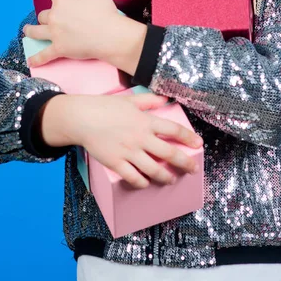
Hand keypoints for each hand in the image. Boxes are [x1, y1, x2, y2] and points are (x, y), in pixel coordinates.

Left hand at [23, 0, 145, 70]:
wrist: (110, 36)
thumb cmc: (106, 13)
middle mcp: (55, 15)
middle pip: (43, 14)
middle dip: (46, 15)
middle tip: (50, 17)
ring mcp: (55, 33)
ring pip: (36, 31)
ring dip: (31, 30)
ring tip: (27, 30)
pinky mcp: (59, 48)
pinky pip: (44, 55)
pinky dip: (37, 59)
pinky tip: (31, 61)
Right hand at [42, 92, 202, 188]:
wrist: (82, 118)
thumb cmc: (105, 107)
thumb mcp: (129, 99)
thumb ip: (149, 100)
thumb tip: (165, 98)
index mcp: (145, 121)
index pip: (174, 130)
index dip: (189, 138)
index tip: (198, 144)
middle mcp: (140, 137)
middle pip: (169, 153)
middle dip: (184, 163)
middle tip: (192, 169)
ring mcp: (128, 152)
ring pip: (154, 170)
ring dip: (165, 177)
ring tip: (170, 180)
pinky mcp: (116, 163)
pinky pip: (134, 177)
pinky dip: (142, 182)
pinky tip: (146, 182)